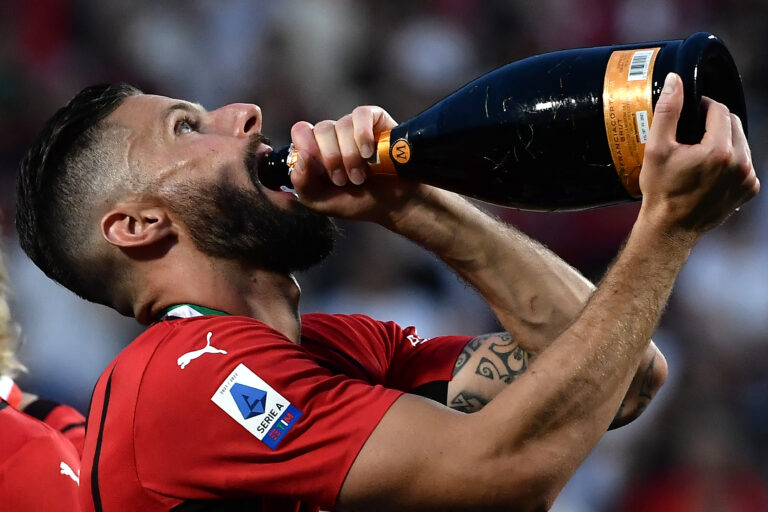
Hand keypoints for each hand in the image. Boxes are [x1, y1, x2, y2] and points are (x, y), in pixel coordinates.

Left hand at [289, 106, 424, 221]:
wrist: (394, 205)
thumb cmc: (358, 202)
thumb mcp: (321, 202)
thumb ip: (302, 183)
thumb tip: (301, 156)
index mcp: (317, 150)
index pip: (301, 132)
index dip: (307, 148)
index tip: (319, 170)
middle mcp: (334, 135)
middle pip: (322, 129)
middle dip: (331, 158)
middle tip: (342, 180)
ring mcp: (354, 126)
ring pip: (342, 125)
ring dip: (350, 156)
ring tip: (359, 177)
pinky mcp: (375, 120)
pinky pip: (361, 114)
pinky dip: (362, 134)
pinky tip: (368, 153)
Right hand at [639, 73, 759, 236]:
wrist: (670, 228)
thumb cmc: (661, 191)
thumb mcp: (656, 149)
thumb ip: (668, 111)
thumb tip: (675, 81)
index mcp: (719, 151)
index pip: (719, 110)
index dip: (703, 107)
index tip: (689, 114)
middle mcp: (740, 164)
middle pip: (734, 124)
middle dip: (715, 123)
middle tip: (691, 134)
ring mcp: (747, 178)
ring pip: (741, 143)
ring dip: (724, 141)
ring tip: (699, 153)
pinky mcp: (749, 190)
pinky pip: (744, 163)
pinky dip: (730, 161)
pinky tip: (710, 170)